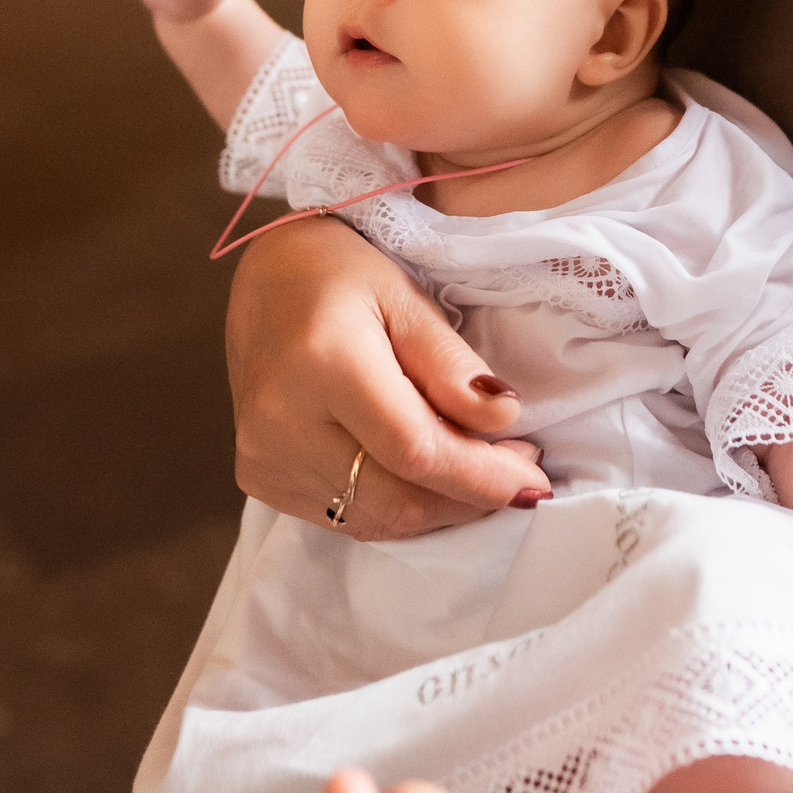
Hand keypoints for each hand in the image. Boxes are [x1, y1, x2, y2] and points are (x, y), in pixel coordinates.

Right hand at [229, 216, 550, 539]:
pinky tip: (424, 474)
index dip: (481, 476)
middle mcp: (282, 421)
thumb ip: (450, 363)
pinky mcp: (259, 476)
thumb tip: (502, 421)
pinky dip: (398, 507)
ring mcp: (263, 456)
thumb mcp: (406, 295)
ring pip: (375, 520)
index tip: (533, 480)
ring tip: (477, 467)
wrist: (266, 277)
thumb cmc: (340, 272)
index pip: (415, 450)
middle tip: (516, 468)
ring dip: (439, 508)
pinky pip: (345, 517)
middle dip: (469, 497)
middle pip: (397, 499)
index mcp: (322, 363)